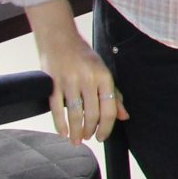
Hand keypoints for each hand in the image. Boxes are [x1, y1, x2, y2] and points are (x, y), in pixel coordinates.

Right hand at [36, 22, 125, 145]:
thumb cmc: (83, 56)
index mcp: (104, 76)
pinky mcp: (52, 83)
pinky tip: (62, 132)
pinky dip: (60, 123)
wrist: (59, 38)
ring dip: (75, 131)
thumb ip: (114, 94)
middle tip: (88, 138)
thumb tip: (124, 116)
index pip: (109, 108)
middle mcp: (88, 79)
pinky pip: (56, 108)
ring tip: (76, 140)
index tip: (103, 137)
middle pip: (92, 114)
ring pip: (75, 114)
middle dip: (90, 131)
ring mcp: (69, 81)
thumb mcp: (103, 71)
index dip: (107, 127)